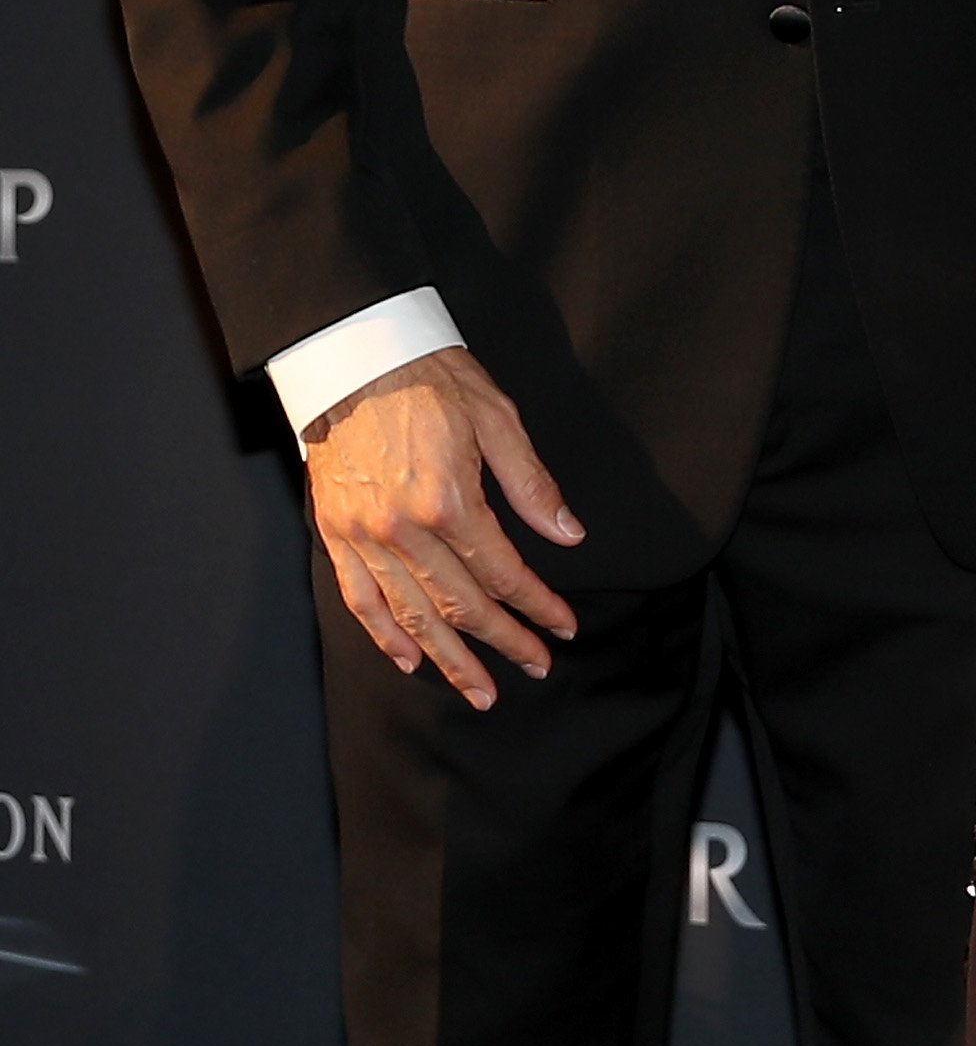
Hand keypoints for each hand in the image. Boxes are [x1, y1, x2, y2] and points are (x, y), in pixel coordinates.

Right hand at [304, 347, 584, 709]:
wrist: (356, 355)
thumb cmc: (431, 378)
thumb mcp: (496, 419)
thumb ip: (532, 485)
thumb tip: (568, 535)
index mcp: (449, 500)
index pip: (502, 572)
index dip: (537, 604)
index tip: (562, 625)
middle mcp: (403, 530)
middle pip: (460, 605)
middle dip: (503, 642)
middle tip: (535, 666)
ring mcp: (365, 536)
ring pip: (411, 616)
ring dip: (448, 658)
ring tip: (480, 690)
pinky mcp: (337, 534)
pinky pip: (361, 600)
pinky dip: (384, 636)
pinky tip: (409, 659)